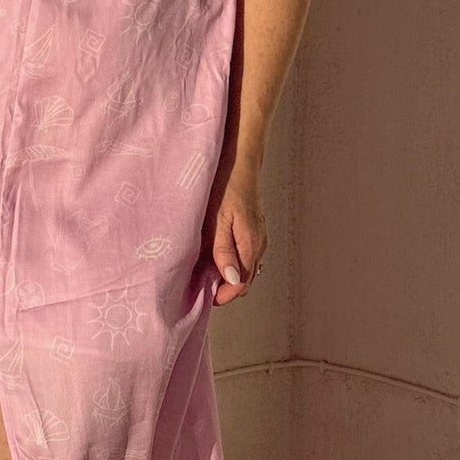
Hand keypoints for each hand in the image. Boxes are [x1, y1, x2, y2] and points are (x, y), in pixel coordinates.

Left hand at [205, 170, 265, 306]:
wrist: (240, 162)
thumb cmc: (226, 187)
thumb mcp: (218, 220)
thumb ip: (224, 251)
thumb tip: (232, 280)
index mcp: (251, 245)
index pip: (242, 284)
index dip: (224, 295)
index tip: (205, 296)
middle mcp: (259, 245)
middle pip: (244, 279)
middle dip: (224, 287)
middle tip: (200, 284)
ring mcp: (258, 238)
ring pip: (245, 268)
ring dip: (227, 275)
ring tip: (204, 271)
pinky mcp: (254, 231)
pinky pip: (244, 255)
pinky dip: (231, 262)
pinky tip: (214, 254)